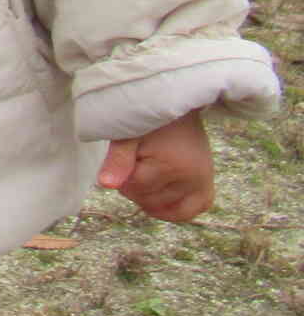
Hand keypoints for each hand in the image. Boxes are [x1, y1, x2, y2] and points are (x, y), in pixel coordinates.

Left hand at [96, 109, 212, 221]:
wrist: (177, 105)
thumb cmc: (149, 120)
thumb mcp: (127, 135)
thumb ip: (117, 160)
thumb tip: (107, 185)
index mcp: (171, 165)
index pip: (135, 188)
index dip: (122, 176)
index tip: (124, 157)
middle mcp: (192, 178)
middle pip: (150, 201)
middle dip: (136, 187)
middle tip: (136, 162)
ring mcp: (203, 182)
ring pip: (169, 209)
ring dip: (152, 198)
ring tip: (147, 174)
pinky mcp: (208, 183)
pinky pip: (195, 209)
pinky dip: (177, 210)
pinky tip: (163, 198)